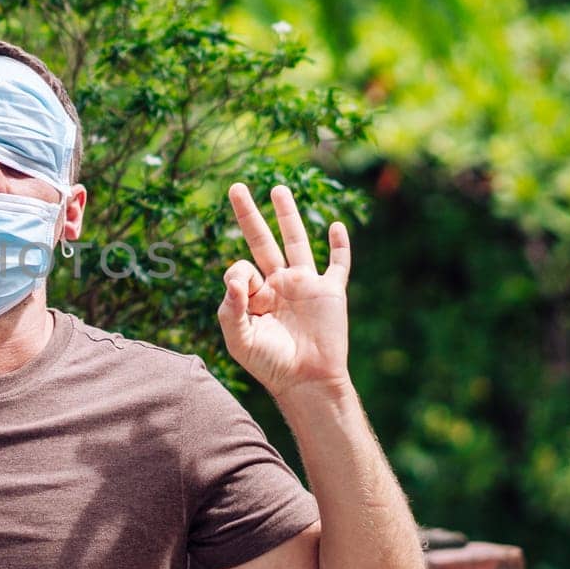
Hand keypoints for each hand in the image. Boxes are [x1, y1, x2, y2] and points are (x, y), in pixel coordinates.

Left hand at [218, 183, 350, 397]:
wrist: (306, 381)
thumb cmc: (269, 364)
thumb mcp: (239, 339)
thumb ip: (230, 307)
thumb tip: (235, 275)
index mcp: (255, 295)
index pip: (241, 266)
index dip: (240, 275)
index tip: (248, 295)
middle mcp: (278, 284)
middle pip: (262, 240)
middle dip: (249, 215)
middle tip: (236, 188)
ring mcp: (305, 285)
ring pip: (296, 241)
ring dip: (288, 215)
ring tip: (278, 188)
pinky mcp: (330, 291)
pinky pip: (338, 264)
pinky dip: (339, 246)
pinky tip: (336, 227)